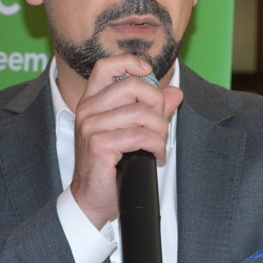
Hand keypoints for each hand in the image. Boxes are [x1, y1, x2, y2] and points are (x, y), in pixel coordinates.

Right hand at [70, 55, 182, 228]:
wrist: (92, 199)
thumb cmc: (110, 166)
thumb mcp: (131, 131)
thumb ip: (152, 109)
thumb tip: (175, 92)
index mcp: (91, 102)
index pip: (106, 67)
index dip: (130, 63)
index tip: (149, 73)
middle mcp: (87, 110)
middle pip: (132, 86)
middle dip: (157, 104)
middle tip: (161, 124)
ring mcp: (90, 127)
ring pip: (140, 112)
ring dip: (160, 129)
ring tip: (159, 143)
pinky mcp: (99, 145)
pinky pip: (139, 135)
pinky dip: (155, 144)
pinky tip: (156, 154)